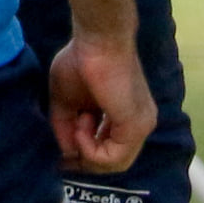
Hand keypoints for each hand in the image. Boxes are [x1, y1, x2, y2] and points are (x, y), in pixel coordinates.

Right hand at [49, 35, 156, 174]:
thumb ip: (65, 129)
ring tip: (78, 121)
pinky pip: (114, 158)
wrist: (98, 38)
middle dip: (84, 156)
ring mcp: (140, 126)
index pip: (108, 152)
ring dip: (86, 149)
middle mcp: (137, 124)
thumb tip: (66, 155)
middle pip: (111, 161)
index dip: (82, 155)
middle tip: (67, 138)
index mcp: (124, 118)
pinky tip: (82, 123)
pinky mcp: (137, 126)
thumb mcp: (65, 102)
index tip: (62, 147)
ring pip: (114, 164)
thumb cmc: (81, 60)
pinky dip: (91, 148)